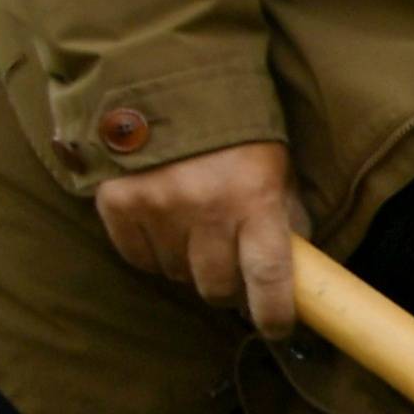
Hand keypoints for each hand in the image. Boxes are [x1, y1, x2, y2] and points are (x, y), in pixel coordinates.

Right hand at [93, 140, 307, 332]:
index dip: (274, 314)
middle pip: (216, 286)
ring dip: (189, 266)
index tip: (276, 331)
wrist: (170, 82)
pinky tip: (165, 228)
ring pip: (176, 275)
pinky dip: (153, 254)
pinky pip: (138, 258)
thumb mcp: (277, 168)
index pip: (268, 276)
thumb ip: (284, 217)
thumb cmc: (237, 132)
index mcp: (255, 197)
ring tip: (197, 233)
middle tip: (230, 268)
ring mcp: (157, 206)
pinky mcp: (117, 202)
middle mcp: (205, 207)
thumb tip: (296, 273)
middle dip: (228, 288)